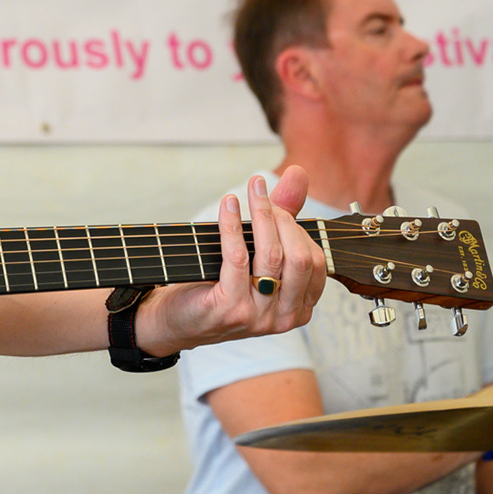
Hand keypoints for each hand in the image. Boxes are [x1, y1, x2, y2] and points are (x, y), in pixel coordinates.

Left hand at [137, 168, 326, 355]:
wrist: (178, 320)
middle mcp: (283, 318)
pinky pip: (237, 257)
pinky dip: (232, 225)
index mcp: (299, 309)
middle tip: (261, 194)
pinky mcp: (230, 308)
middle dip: (282, 218)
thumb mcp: (256, 254)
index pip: (314, 262)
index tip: (278, 206)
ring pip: (271, 256)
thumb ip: (283, 217)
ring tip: (251, 190)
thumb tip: (298, 174)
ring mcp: (258, 317)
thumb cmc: (219, 284)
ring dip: (261, 214)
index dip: (298, 229)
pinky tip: (228, 205)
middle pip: (298, 257)